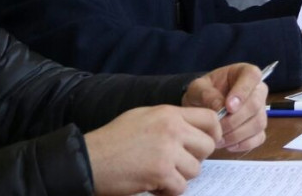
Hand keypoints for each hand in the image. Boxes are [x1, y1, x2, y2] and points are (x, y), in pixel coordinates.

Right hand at [85, 105, 218, 195]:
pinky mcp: (161, 172)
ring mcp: (168, 151)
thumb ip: (171, 121)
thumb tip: (195, 130)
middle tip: (177, 163)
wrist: (88, 159)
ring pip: (195, 169)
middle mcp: (172, 129)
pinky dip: (168, 191)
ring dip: (179, 176)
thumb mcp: (144, 117)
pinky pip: (180, 187)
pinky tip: (153, 185)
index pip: (209, 118)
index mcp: (169, 113)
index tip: (206, 143)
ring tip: (160, 174)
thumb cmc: (113, 139)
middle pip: (207, 146)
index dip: (213, 133)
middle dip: (195, 158)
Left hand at [183, 63, 267, 151]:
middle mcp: (258, 90)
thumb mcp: (197, 88)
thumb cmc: (202, 93)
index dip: (242, 92)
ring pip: (258, 123)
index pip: (252, 76)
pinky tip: (227, 144)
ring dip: (236, 134)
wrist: (201, 107)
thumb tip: (220, 107)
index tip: (228, 107)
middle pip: (256, 105)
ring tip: (218, 138)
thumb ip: (207, 94)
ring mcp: (260, 110)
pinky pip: (259, 138)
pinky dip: (243, 144)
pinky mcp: (259, 128)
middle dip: (234, 120)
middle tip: (217, 127)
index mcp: (245, 73)